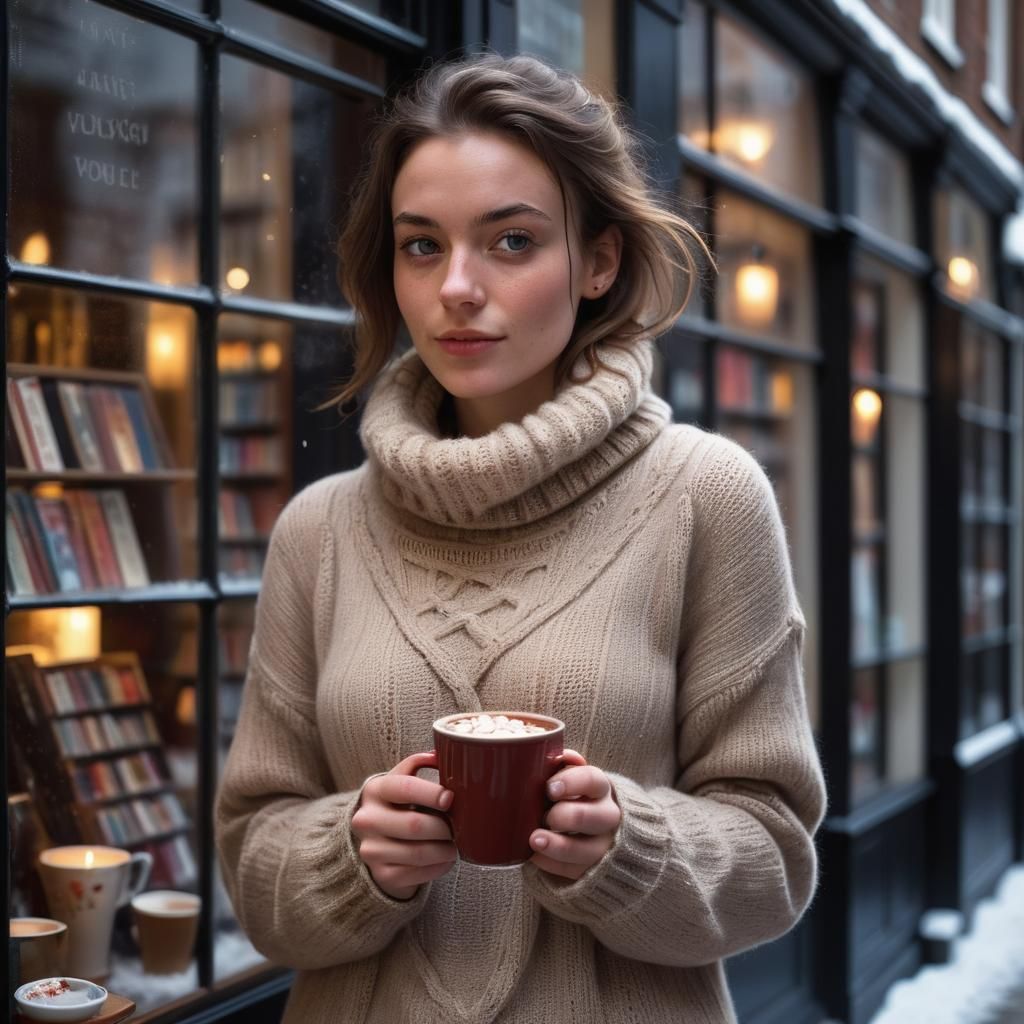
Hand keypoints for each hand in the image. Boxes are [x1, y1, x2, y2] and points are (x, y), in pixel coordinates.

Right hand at [351, 752, 456, 899]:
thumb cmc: (399, 805)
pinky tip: (445, 858)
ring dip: (446, 849)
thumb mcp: (402, 779)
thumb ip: (418, 764)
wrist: (377, 840)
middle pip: (415, 824)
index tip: (450, 798)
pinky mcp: (381, 875)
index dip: (432, 793)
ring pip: (419, 852)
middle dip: (445, 827)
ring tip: (456, 843)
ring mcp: (371, 850)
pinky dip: (439, 866)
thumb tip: (440, 753)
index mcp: (375, 790)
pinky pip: (418, 873)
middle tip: (459, 826)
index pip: (405, 788)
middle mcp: (366, 819)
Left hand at [528, 758, 620, 880]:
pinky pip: (573, 870)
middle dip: (565, 816)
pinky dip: (551, 863)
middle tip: (546, 816)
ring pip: (586, 850)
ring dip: (558, 845)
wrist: (595, 827)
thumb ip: (562, 766)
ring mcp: (603, 846)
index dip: (571, 783)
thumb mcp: (571, 777)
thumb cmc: (573, 795)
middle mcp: (608, 816)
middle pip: (593, 817)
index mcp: (601, 788)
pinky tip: (535, 855)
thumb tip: (554, 754)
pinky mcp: (592, 869)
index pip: (592, 780)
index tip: (549, 788)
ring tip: (534, 839)